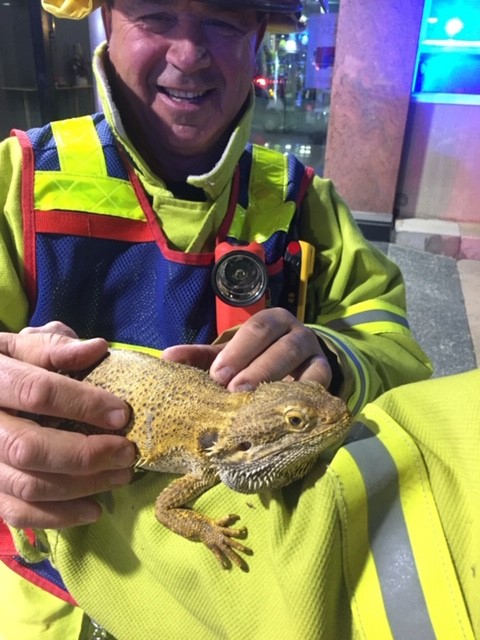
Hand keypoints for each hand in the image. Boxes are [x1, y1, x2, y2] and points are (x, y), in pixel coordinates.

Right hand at [0, 326, 134, 529]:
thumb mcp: (22, 347)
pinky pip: (17, 514)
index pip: (36, 392)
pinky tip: (94, 509)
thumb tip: (97, 348)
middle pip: (29, 448)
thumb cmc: (6, 367)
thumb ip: (56, 347)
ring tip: (121, 476)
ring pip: (27, 485)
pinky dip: (59, 517)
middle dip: (86, 453)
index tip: (123, 414)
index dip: (83, 404)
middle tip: (127, 452)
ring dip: (82, 486)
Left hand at [162, 308, 331, 390]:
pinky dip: (305, 398)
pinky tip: (284, 414)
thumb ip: (202, 357)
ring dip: (279, 384)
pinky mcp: (326, 379)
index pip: (257, 328)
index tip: (216, 376)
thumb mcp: (231, 355)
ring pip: (304, 365)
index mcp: (272, 321)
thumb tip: (166, 358)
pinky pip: (319, 387)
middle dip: (257, 368)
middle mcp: (297, 333)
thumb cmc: (256, 359)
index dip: (237, 351)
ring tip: (256, 404)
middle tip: (233, 391)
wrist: (298, 368)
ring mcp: (316, 356)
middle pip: (282, 346)